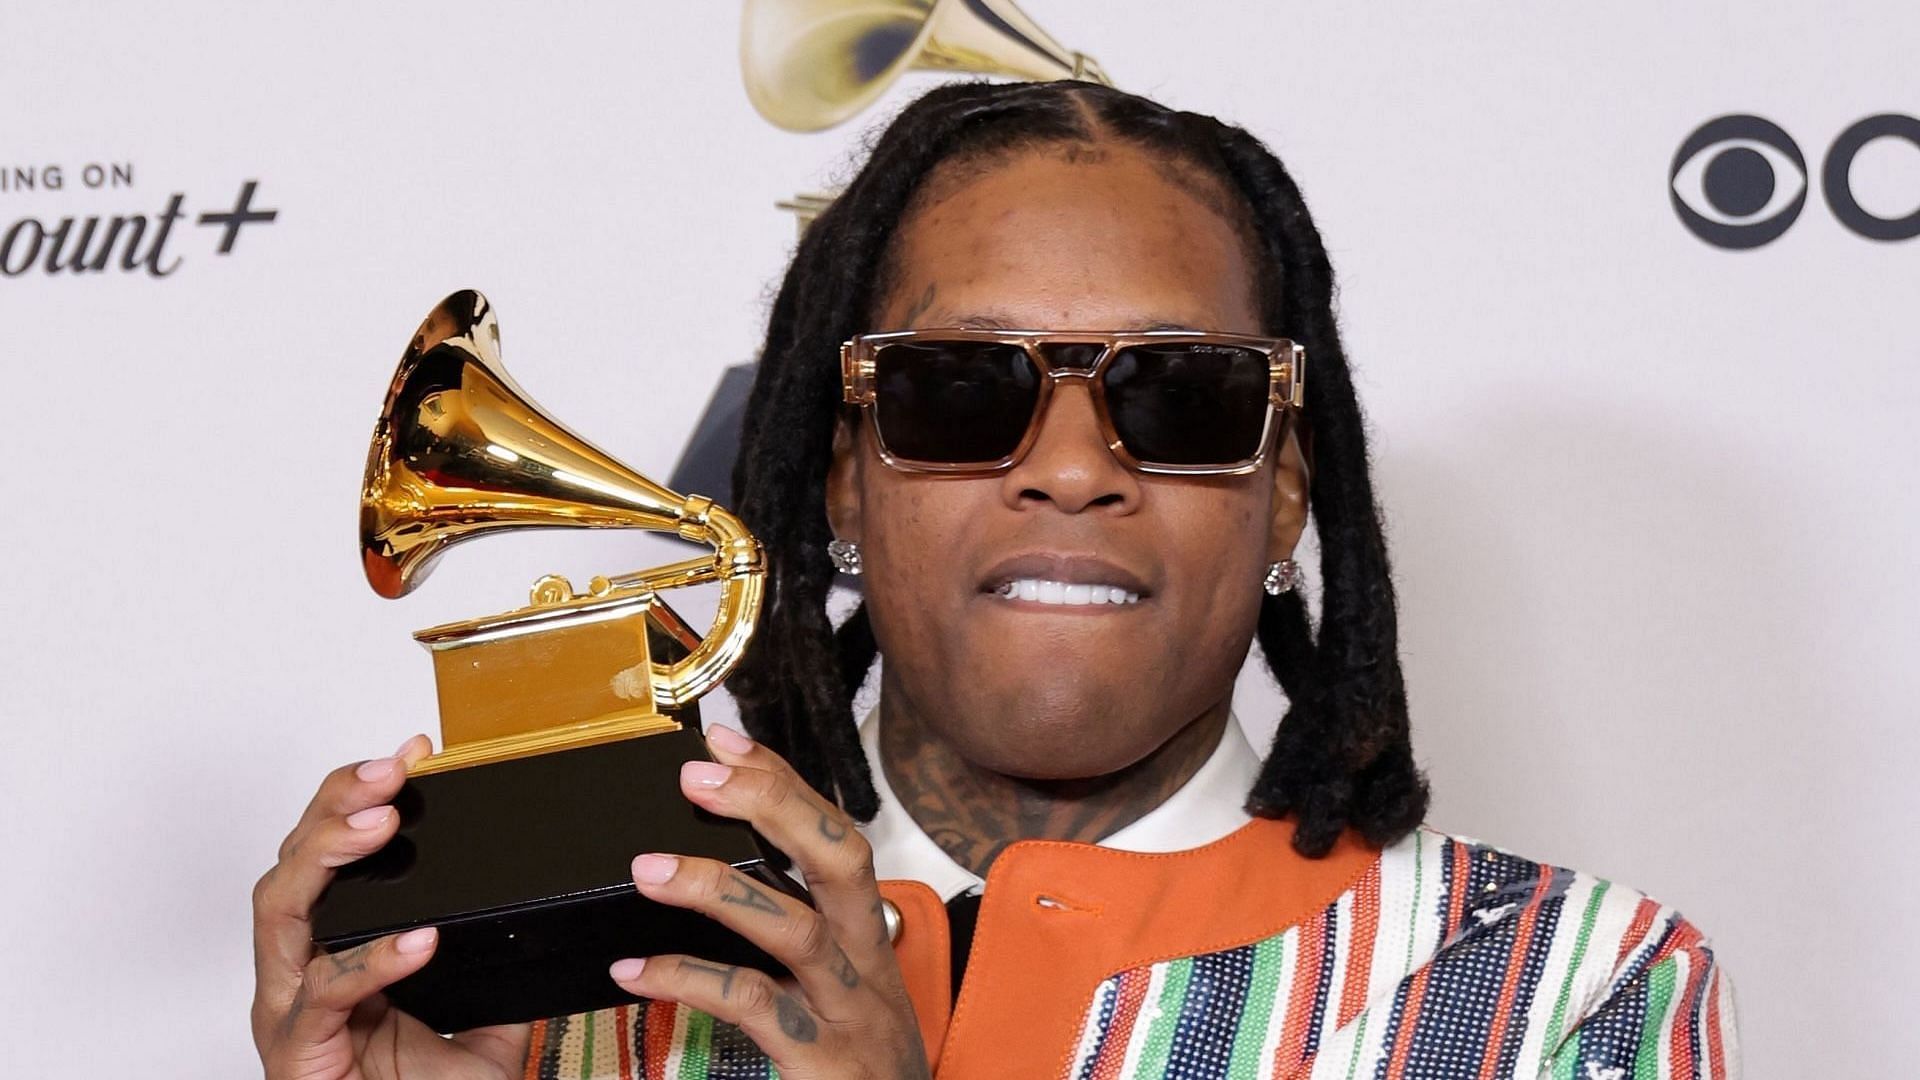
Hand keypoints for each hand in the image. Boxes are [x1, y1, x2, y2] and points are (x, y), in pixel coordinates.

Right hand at [250, 735, 531, 1079]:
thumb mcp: (485, 1029)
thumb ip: (505, 978)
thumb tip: (556, 927)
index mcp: (339, 947)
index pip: (341, 852)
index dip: (366, 794)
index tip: (417, 752)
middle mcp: (301, 967)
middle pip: (295, 860)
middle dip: (336, 803)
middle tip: (390, 772)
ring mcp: (286, 1007)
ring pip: (279, 907)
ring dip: (327, 855)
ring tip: (381, 822)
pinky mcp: (292, 1051)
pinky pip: (321, 992)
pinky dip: (369, 960)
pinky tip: (417, 938)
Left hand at [608, 724, 930, 1078]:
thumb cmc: (862, 1065)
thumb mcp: (846, 992)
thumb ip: (801, 937)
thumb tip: (727, 883)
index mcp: (869, 937)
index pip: (837, 837)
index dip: (784, 784)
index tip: (725, 744)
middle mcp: (866, 962)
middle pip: (837, 860)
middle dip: (772, 806)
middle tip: (698, 778)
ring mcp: (847, 1011)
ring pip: (795, 929)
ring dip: (719, 890)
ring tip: (648, 871)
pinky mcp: (820, 1059)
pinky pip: (754, 1005)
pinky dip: (691, 980)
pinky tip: (637, 970)